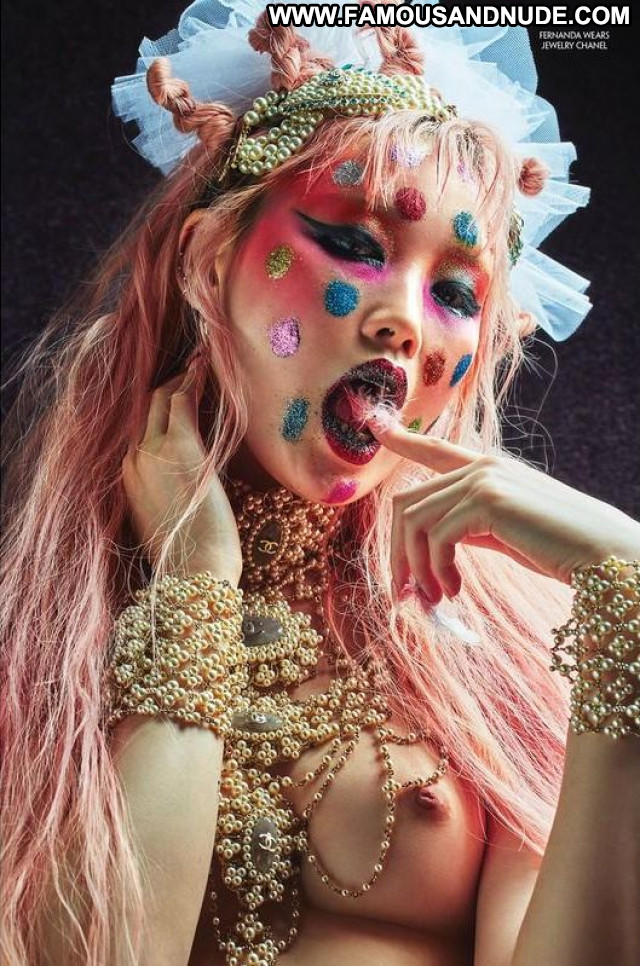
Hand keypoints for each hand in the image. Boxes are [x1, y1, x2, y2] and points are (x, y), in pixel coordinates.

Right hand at [121, 365, 241, 582]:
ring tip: (201, 362)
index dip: (156, 407)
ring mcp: (151, 452)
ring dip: (181, 377)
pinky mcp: (179, 447)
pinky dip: (193, 377)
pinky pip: (183, 399)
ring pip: (161, 399)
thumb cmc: (189, 558)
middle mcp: (133, 460)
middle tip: (189, 370)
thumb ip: (167, 493)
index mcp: (128, 479)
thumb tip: (184, 481)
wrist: (192, 574)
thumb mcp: (167, 521)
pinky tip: (206, 362)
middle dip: (167, 386)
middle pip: (146, 409)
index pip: (139, 430)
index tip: (173, 391)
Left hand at [368, 419, 639, 603]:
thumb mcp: (507, 532)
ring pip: (415, 521)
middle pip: (408, 502)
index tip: (376, 428)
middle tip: (406, 593)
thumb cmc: (561, 550)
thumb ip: (473, 525)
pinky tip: (454, 591)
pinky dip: (436, 570)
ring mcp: (483, 479)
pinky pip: (435, 537)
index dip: (404, 440)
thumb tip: (437, 541)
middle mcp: (481, 466)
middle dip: (399, 552)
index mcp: (489, 468)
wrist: (605, 556)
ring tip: (434, 599)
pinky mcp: (487, 500)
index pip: (436, 450)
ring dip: (416, 568)